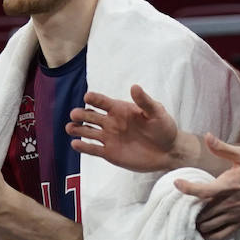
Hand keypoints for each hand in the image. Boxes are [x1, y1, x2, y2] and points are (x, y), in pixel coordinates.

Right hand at [66, 85, 185, 172]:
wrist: (168, 151)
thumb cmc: (164, 128)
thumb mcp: (156, 112)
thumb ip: (144, 101)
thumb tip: (134, 86)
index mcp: (120, 109)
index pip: (103, 102)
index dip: (95, 98)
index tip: (88, 97)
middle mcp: (111, 122)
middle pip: (91, 116)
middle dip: (82, 114)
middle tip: (75, 114)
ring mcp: (109, 138)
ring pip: (88, 132)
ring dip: (77, 129)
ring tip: (70, 128)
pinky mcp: (109, 153)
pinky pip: (93, 149)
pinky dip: (84, 147)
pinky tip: (75, 144)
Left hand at [174, 136, 239, 239]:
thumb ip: (224, 148)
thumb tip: (207, 136)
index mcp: (227, 186)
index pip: (200, 191)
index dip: (185, 188)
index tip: (177, 183)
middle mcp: (228, 204)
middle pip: (200, 213)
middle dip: (189, 210)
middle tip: (183, 204)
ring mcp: (235, 216)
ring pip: (209, 226)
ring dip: (198, 223)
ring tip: (192, 217)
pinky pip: (222, 235)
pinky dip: (210, 235)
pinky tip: (206, 231)